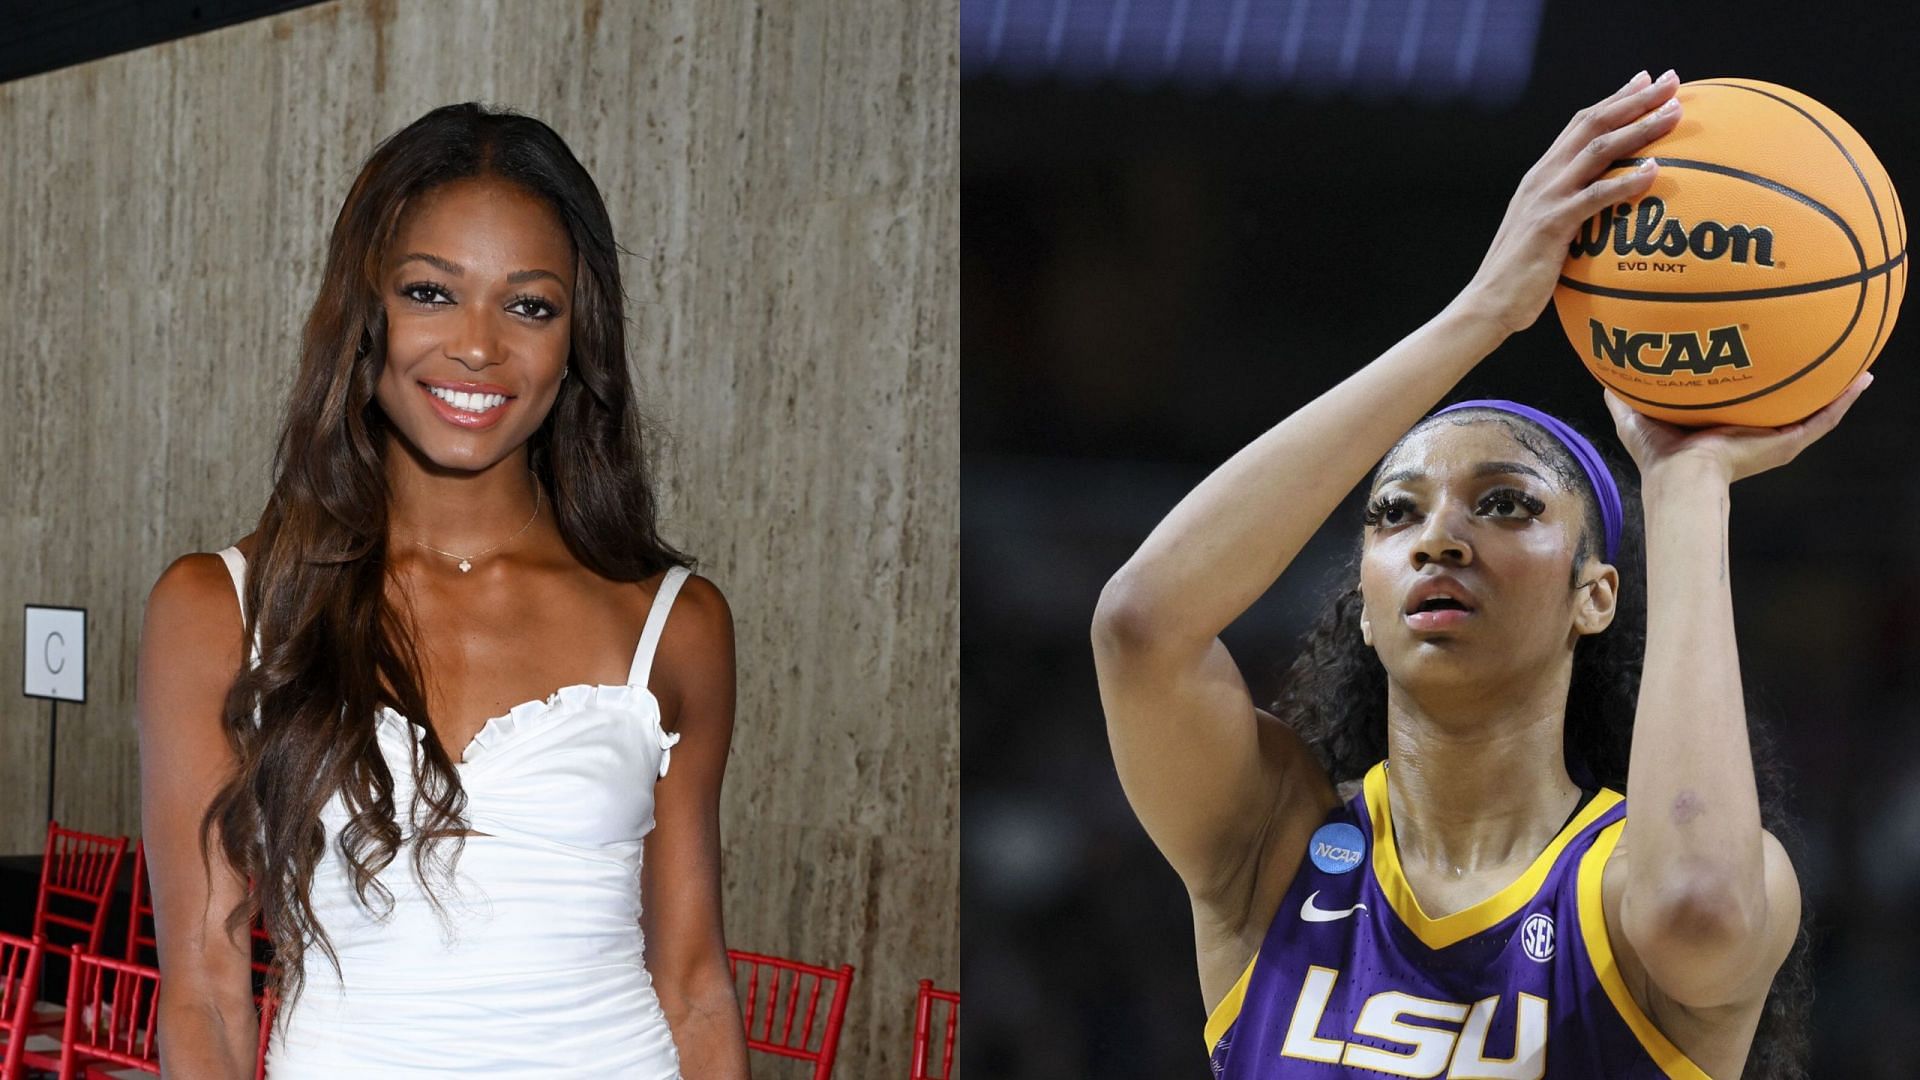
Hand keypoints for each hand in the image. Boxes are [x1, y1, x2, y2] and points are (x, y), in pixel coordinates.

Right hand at [1457, 70, 1682, 335]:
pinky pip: (1595, 196)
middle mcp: (1542, 178)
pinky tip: (1655, 170)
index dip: (1615, 99)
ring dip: (1639, 128)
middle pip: (1592, 124)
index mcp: (1541, 176)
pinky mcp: (1551, 224)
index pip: (1580, 125)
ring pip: (1598, 150)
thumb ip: (1571, 212)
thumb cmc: (1522, 277)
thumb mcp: (1546, 233)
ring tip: (1675, 114)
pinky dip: (1626, 181)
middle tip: (1672, 81)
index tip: (1647, 81)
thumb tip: (1606, 212)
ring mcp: (1545, 198)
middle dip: (1634, 99)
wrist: (1488, 304)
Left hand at [1601, 373, 1873, 485]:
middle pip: (1787, 405)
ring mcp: (1774, 440)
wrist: (1680, 477)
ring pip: (1814, 412)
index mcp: (1726, 426)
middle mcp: (1754, 433)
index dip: (1759, 381)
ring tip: (1858, 366)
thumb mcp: (1636, 415)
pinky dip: (1843, 400)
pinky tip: (1861, 379)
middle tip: (1822, 354)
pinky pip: (1823, 420)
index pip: (1749, 402)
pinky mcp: (1786, 445)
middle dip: (1804, 383)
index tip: (1768, 355)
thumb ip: (1623, 393)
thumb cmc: (1657, 456)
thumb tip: (1606, 368)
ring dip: (1836, 389)